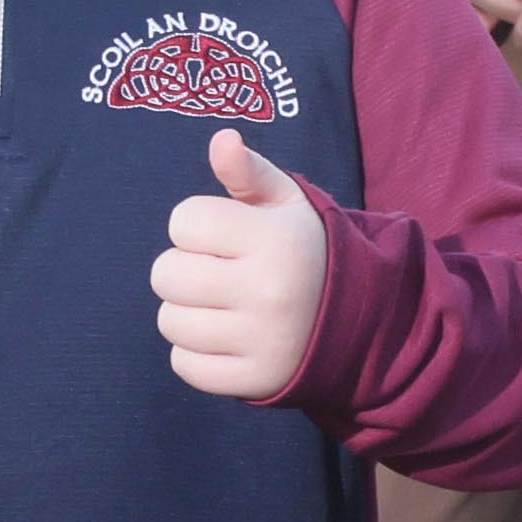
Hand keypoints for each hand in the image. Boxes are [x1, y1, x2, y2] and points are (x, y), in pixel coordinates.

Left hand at [152, 124, 330, 404]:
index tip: (224, 236)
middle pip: (166, 273)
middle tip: (218, 273)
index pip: (184, 220)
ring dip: (186, 312)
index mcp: (274, 239)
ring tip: (221, 306)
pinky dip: (195, 354)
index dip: (197, 225)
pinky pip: (184, 365)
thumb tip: (222, 140)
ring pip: (170, 322)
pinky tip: (225, 339)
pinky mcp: (253, 381)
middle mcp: (268, 290)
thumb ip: (249, 171)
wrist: (355, 320)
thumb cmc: (300, 250)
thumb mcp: (286, 203)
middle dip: (184, 268)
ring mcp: (261, 340)